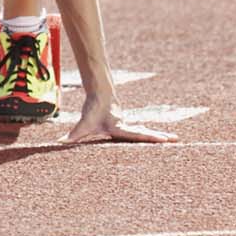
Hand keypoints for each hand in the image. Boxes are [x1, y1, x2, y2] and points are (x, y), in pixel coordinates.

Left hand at [61, 99, 176, 142]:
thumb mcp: (83, 124)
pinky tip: (158, 137)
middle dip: (160, 137)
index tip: (164, 139)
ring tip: (174, 139)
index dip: (150, 137)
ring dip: (159, 135)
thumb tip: (59, 142)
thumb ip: (73, 135)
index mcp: (120, 128)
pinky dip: (151, 134)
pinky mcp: (128, 124)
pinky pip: (142, 130)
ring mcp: (130, 124)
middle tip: (176, 140)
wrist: (100, 93)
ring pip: (146, 131)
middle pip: (146, 133)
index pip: (137, 134)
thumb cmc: (93, 110)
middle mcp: (127, 126)